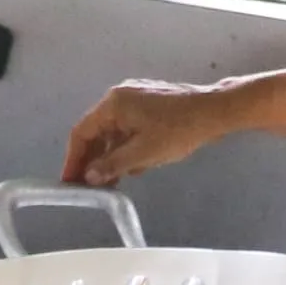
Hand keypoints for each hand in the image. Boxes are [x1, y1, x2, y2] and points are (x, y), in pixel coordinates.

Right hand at [61, 81, 232, 186]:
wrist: (216, 111)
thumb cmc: (179, 130)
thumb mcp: (144, 154)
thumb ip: (113, 165)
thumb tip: (89, 177)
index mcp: (113, 104)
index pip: (82, 132)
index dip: (73, 159)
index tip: (69, 181)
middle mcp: (120, 97)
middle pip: (96, 132)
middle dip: (92, 160)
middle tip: (88, 187)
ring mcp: (136, 98)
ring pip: (114, 132)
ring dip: (110, 156)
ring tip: (109, 183)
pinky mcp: (150, 104)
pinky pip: (128, 128)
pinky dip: (126, 147)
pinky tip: (131, 168)